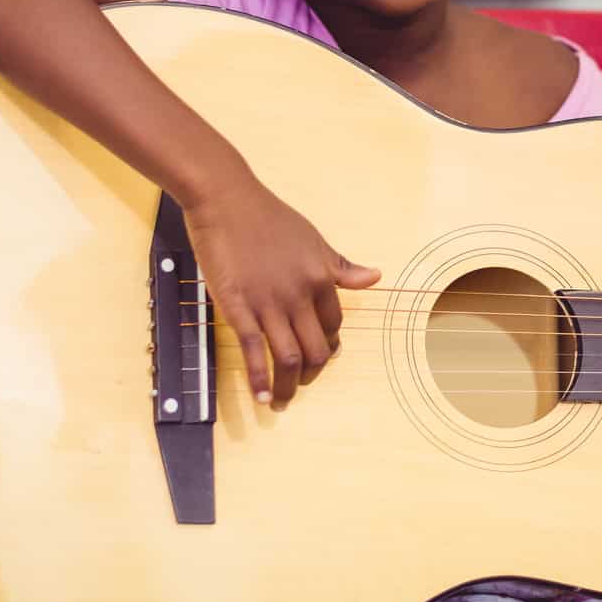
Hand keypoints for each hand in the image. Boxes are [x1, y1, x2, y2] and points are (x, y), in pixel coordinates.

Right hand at [179, 176, 379, 407]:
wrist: (226, 199)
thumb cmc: (268, 217)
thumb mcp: (313, 239)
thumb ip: (341, 266)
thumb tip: (376, 277)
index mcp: (320, 277)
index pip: (333, 325)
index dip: (328, 346)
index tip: (319, 356)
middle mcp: (300, 294)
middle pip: (316, 349)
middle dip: (311, 375)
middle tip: (300, 385)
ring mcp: (269, 302)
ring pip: (289, 357)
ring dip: (288, 387)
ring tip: (281, 402)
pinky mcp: (238, 306)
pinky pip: (254, 351)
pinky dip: (260, 378)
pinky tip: (261, 396)